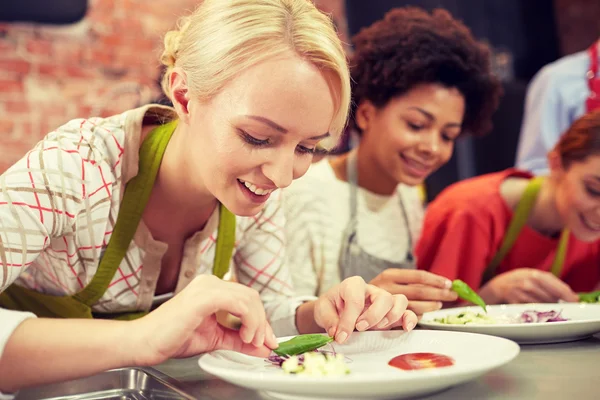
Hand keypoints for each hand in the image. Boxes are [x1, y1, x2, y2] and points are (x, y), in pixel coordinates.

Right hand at [130, 275, 277, 365]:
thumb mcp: (214, 339)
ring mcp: (207, 287)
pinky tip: (244, 335)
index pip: (247, 298)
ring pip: (248, 299)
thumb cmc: (172, 338)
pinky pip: (238, 303)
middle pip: (252, 296)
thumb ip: (238, 341)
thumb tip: (261, 348)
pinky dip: (248, 320)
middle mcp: (211, 283)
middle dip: (263, 322)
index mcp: (212, 289)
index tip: (268, 340)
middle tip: (264, 343)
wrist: (145, 342)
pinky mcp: (204, 297)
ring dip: (257, 323)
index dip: (262, 319)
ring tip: (252, 341)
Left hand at [313, 276, 417, 343]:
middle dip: (373, 316)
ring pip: (399, 301)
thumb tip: (339, 333)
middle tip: (360, 328)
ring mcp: (384, 301)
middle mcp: (371, 291)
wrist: (334, 310)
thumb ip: (329, 321)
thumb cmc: (330, 307)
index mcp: (352, 285)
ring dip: (391, 317)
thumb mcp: (322, 310)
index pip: (356, 298)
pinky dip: (409, 319)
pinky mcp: (391, 313)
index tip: (342, 336)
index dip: (349, 319)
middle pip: (383, 297)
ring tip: (377, 329)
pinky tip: (405, 329)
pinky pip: (408, 312)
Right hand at [370, 269, 457, 315]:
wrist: (349, 304)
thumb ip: (408, 283)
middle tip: (452, 295)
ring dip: (431, 306)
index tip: (449, 283)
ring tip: (439, 304)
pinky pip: (408, 317)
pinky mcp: (385, 317)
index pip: (418, 276)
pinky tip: (423, 314)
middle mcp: (388, 288)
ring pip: (416, 306)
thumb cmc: (374, 293)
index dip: (435, 280)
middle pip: (420, 291)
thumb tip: (440, 285)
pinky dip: (418, 316)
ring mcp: (386, 304)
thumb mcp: (388, 282)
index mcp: (390, 275)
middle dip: (440, 294)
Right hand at [480, 268, 578, 303]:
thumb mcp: (531, 276)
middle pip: (551, 295)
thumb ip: (547, 282)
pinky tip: (536, 308)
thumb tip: (568, 294)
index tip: (574, 300)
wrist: (497, 287)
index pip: (555, 283)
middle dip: (558, 301)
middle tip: (564, 305)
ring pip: (542, 303)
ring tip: (546, 305)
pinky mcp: (515, 302)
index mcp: (534, 274)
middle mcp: (528, 281)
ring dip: (547, 306)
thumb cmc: (517, 281)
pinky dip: (536, 309)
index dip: (566, 293)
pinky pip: (532, 308)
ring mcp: (521, 292)